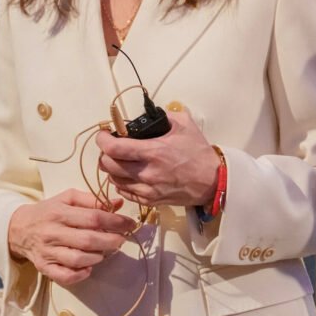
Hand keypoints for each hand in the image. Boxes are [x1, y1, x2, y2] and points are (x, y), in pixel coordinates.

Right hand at [8, 189, 135, 286]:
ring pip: (77, 259)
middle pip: (88, 240)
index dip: (115, 222)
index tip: (130, 224)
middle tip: (121, 240)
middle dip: (110, 241)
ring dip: (97, 257)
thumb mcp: (68, 198)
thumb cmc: (49, 211)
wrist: (19, 228)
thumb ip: (93, 200)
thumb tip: (118, 204)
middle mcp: (53, 233)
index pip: (94, 218)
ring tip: (106, 251)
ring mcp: (48, 252)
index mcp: (60, 213)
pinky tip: (89, 268)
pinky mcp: (43, 267)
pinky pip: (63, 276)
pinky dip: (79, 275)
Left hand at [96, 110, 219, 206]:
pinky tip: (128, 175)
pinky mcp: (150, 200)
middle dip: (105, 153)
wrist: (212, 181)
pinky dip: (121, 183)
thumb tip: (149, 114)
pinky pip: (124, 193)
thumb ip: (165, 115)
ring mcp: (147, 189)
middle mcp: (146, 172)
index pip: (114, 148)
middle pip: (108, 165)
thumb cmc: (198, 152)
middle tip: (111, 147)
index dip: (102, 140)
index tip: (104, 134)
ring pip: (113, 180)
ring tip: (120, 161)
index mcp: (153, 151)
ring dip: (112, 169)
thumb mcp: (185, 125)